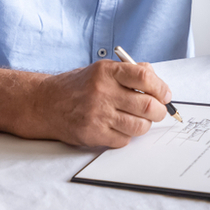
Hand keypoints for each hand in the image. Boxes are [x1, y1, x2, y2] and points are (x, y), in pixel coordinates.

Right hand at [30, 60, 171, 147]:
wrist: (45, 103)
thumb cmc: (78, 86)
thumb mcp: (101, 70)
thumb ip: (129, 72)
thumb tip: (158, 83)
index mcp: (107, 72)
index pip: (145, 77)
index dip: (161, 88)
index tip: (165, 95)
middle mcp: (102, 92)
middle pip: (148, 105)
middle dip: (159, 111)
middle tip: (158, 111)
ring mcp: (97, 114)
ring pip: (139, 126)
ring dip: (145, 125)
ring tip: (139, 120)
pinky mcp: (92, 134)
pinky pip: (124, 140)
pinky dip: (127, 136)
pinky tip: (119, 128)